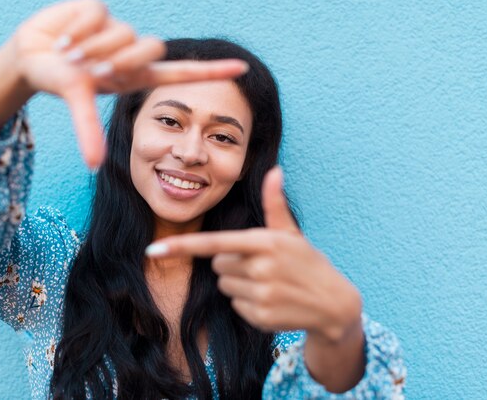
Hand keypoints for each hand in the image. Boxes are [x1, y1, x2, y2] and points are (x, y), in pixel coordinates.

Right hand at [10, 0, 248, 167]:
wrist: (29, 56)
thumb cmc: (59, 81)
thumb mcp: (76, 102)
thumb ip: (88, 131)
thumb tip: (94, 165)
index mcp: (136, 75)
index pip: (182, 72)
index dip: (211, 72)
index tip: (243, 68)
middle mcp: (132, 51)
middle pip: (151, 48)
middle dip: (120, 59)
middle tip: (91, 67)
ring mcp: (118, 28)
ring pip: (121, 32)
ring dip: (90, 46)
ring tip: (69, 54)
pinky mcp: (99, 8)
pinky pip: (96, 14)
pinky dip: (75, 28)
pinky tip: (63, 36)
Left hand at [145, 166, 362, 342]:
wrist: (334, 304)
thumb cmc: (308, 262)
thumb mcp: (292, 233)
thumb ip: (275, 204)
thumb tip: (274, 170)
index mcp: (265, 242)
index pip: (215, 243)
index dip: (182, 246)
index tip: (153, 250)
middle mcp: (261, 268)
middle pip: (218, 264)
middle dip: (232, 263)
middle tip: (261, 266)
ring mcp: (261, 294)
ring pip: (224, 285)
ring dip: (239, 283)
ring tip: (268, 282)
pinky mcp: (261, 316)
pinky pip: (235, 305)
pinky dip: (248, 303)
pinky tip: (271, 299)